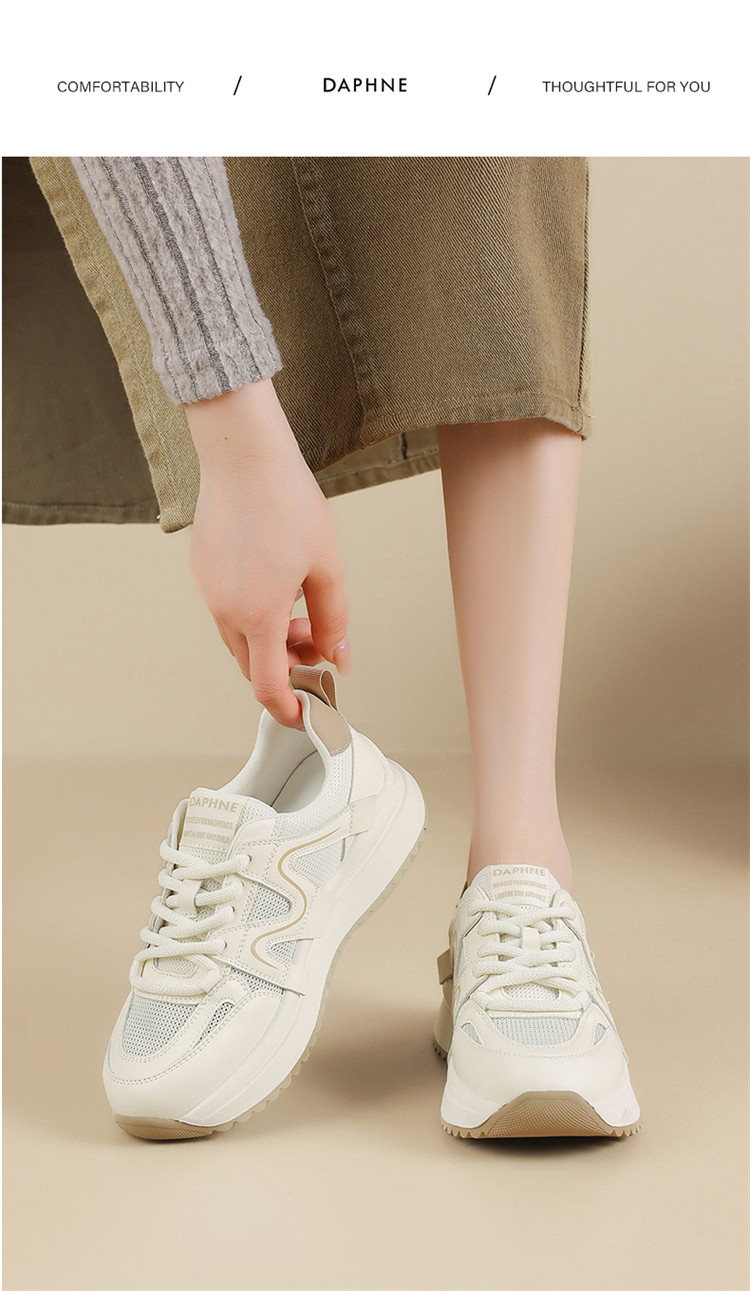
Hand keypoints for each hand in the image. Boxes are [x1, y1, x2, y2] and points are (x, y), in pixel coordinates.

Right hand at [184, 380, 350, 727]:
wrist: (243, 455)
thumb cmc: (288, 503)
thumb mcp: (328, 566)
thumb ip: (335, 619)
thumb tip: (339, 657)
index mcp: (257, 615)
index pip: (266, 686)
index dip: (287, 708)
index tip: (303, 714)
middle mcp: (225, 609)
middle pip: (253, 663)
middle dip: (287, 664)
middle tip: (320, 639)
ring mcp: (208, 589)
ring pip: (240, 636)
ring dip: (271, 637)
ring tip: (303, 605)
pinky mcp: (202, 569)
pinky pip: (227, 607)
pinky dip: (253, 612)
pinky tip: (277, 580)